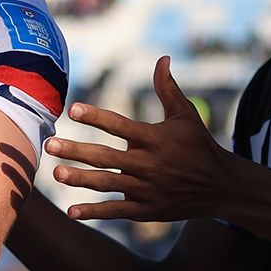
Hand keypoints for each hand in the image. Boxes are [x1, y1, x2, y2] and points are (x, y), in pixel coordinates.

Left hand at [46, 57, 236, 221]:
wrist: (221, 187)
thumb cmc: (199, 145)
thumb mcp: (186, 115)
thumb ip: (168, 89)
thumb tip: (163, 58)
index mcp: (155, 139)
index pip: (120, 125)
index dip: (97, 117)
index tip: (72, 109)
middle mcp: (149, 164)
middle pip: (106, 157)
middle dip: (76, 150)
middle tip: (49, 144)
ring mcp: (147, 189)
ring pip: (107, 184)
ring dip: (80, 179)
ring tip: (55, 172)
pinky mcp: (147, 210)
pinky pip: (116, 210)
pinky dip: (94, 212)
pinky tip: (71, 211)